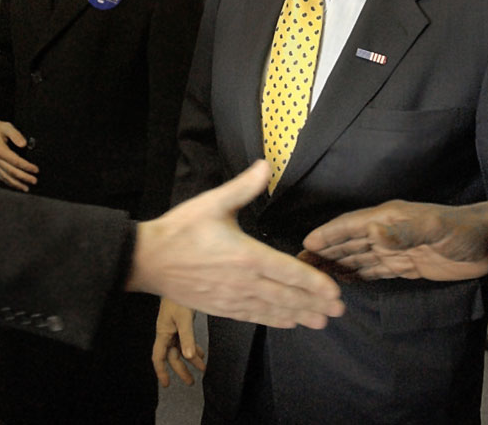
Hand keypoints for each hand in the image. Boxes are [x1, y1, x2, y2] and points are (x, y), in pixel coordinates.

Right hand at [0, 120, 38, 190]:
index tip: (36, 170)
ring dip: (16, 184)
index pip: (15, 161)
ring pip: (5, 177)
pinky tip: (16, 185)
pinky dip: (9, 182)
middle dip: (24, 177)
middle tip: (35, 181)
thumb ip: (16, 135)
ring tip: (27, 188)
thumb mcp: (6, 126)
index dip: (27, 166)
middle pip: (11, 171)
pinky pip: (1, 176)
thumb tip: (24, 144)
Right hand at [126, 160, 343, 328]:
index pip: (288, 271)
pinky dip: (273, 320)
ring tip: (321, 322)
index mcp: (246, 255)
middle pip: (287, 296)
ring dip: (299, 315)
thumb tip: (266, 165)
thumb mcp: (213, 202)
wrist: (148, 259)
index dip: (314, 282)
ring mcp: (232, 298)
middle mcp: (244, 281)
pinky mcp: (221, 308)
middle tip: (339, 311)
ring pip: (273, 309)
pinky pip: (253, 317)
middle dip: (315, 303)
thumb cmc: (181, 230)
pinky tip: (287, 323)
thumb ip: (243, 187)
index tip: (334, 290)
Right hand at [152, 299, 204, 386]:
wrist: (178, 281)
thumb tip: (189, 355)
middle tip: (191, 381)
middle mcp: (166, 333)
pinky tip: (200, 353)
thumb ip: (187, 337)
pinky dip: (193, 347)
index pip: (159, 357)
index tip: (166, 384)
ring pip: (181, 349)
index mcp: (163, 333)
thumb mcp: (184, 318)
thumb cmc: (177, 297)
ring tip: (201, 369)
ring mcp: (173, 328)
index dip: (161, 372)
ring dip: (191, 359)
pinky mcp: (180, 323)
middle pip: (173, 356)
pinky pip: (186, 340)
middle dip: (182, 370)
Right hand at [301, 198, 487, 280]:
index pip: (351, 225)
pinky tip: (342, 281)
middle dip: (324, 252)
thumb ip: (403, 231)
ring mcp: (395, 248)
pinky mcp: (405, 265)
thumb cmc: (462, 231)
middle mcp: (387, 231)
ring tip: (312, 276)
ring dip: (336, 265)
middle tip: (298, 266)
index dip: (328, 234)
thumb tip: (372, 232)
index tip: (305, 244)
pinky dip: (356, 274)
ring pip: (358, 257)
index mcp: (389, 219)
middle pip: (348, 242)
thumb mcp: (435, 228)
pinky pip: (374, 269)